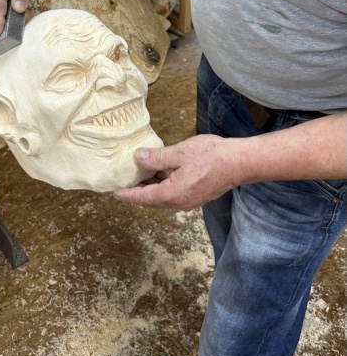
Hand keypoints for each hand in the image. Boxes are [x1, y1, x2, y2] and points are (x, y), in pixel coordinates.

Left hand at [113, 135, 239, 210]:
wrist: (240, 162)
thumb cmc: (213, 156)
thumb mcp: (181, 152)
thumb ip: (158, 158)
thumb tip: (139, 158)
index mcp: (174, 194)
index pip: (144, 198)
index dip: (128, 194)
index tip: (115, 192)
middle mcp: (181, 202)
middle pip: (152, 200)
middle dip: (137, 192)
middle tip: (124, 181)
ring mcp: (190, 201)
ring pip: (163, 197)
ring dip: (151, 187)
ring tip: (140, 174)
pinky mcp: (196, 195)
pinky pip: (173, 194)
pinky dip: (162, 185)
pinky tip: (160, 171)